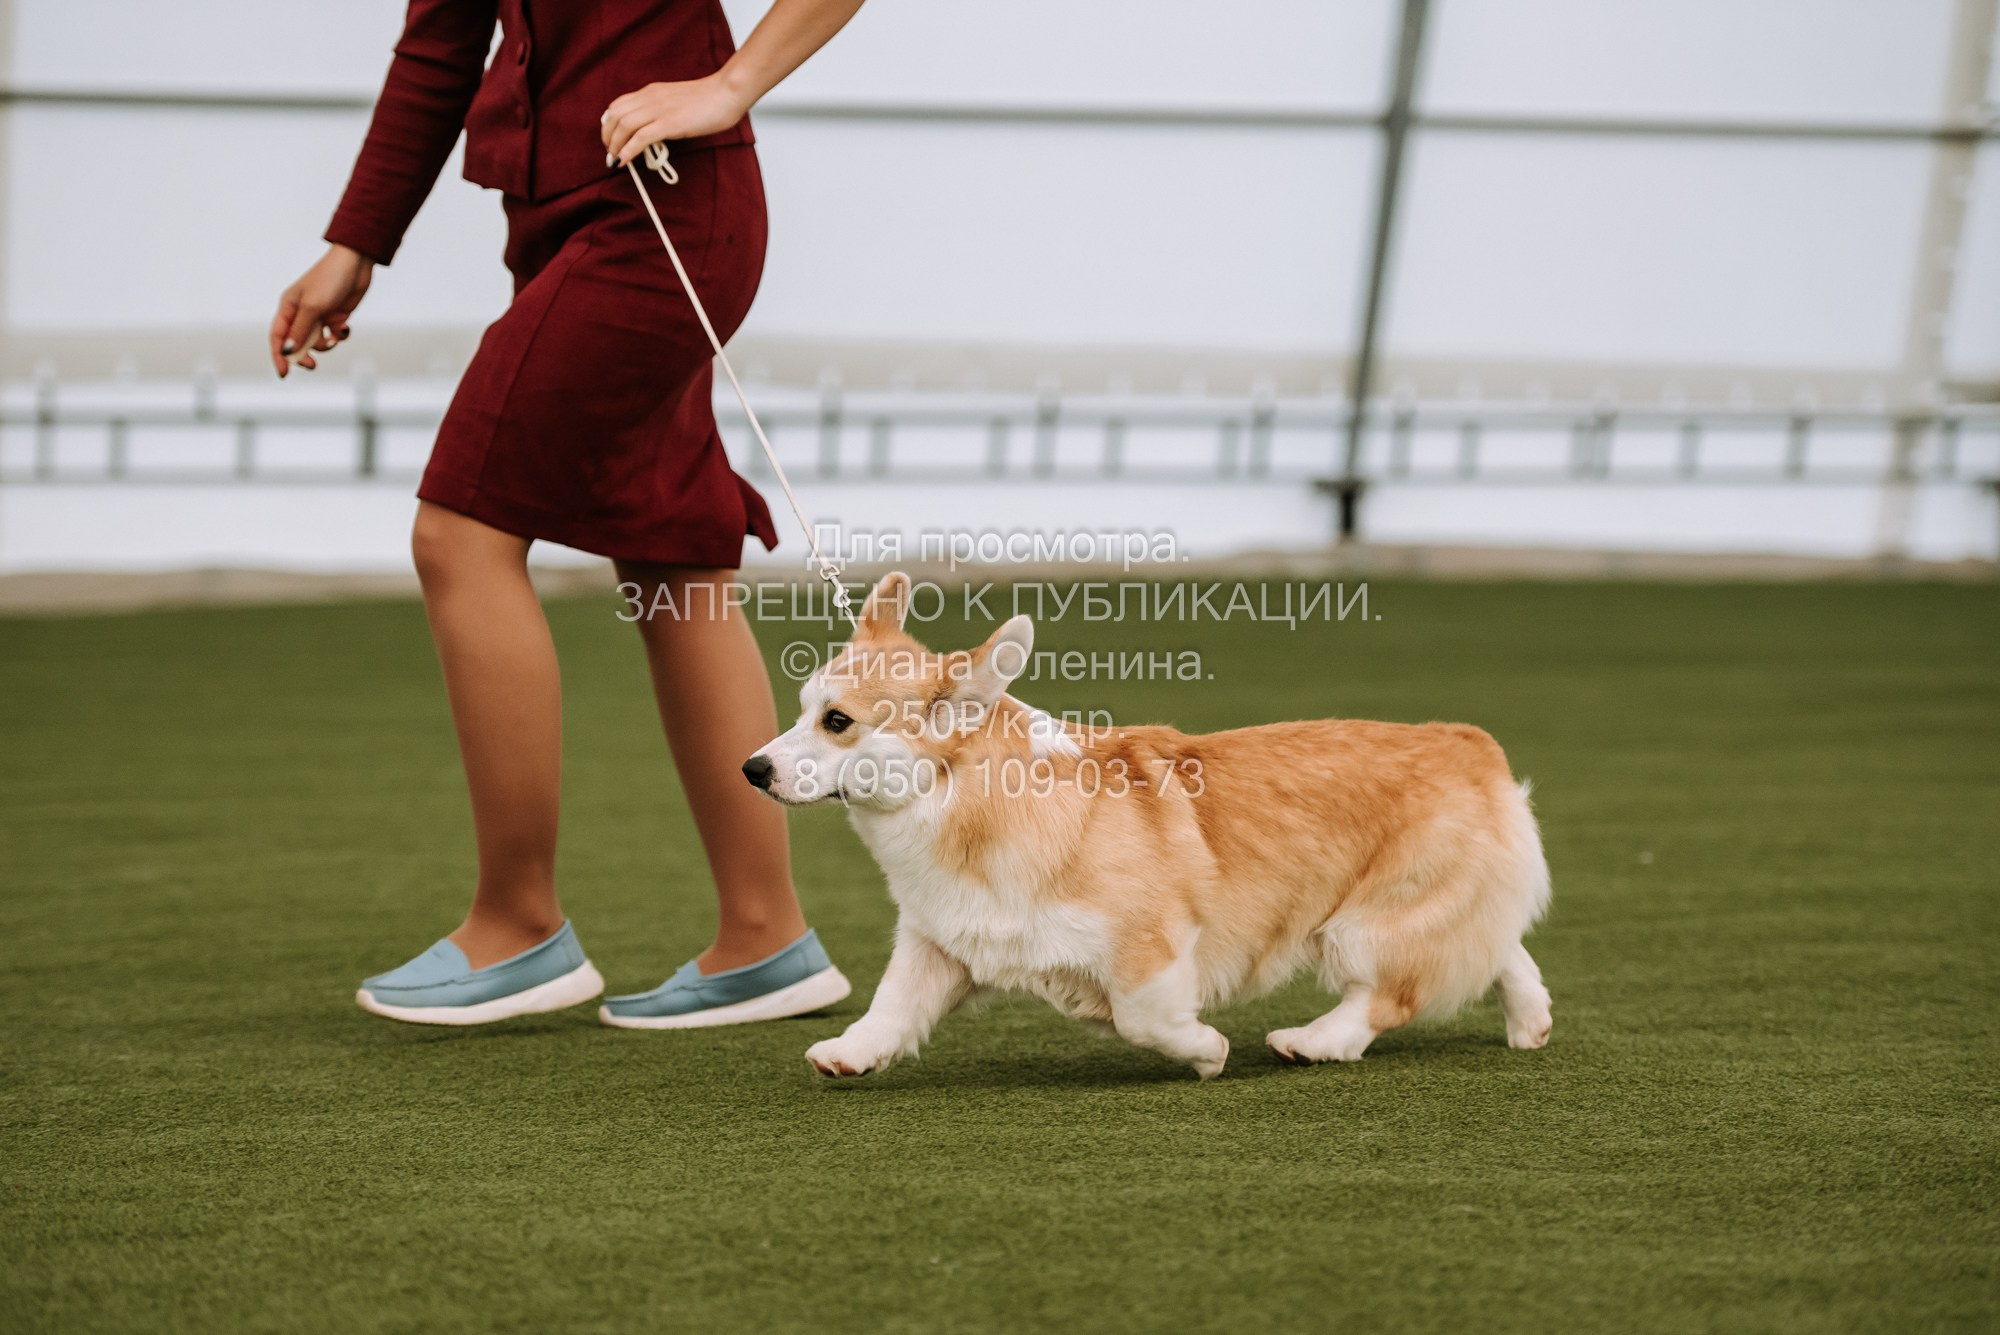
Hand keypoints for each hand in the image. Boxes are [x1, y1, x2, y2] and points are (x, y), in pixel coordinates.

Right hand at [268, 245, 372, 377]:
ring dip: (325, 345)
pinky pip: (333, 335)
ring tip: (334, 338)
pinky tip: (345, 327)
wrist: (355, 264)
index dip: (278, 356)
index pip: (277, 337)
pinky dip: (339, 336)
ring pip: (316, 342)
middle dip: (303, 355)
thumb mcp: (313, 307)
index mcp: (288, 307)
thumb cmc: (329, 279)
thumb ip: (300, 331)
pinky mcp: (335, 316)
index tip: (284, 374)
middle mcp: (301, 313)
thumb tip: (287, 351)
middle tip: (312, 365)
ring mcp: (319, 315)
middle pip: (296, 343)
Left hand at [601, 73, 750, 168]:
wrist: (726, 93)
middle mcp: (650, 98)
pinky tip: (624, 161)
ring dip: (614, 145)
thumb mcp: (676, 100)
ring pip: (624, 126)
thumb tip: (656, 128)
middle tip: (609, 153)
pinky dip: (628, 151)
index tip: (610, 138)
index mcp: (651, 92)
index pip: (618, 104)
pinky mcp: (669, 124)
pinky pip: (640, 138)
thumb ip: (663, 110)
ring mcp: (659, 110)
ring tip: (614, 160)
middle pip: (615, 115)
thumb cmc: (708, 100)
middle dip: (607, 136)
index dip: (609, 123)